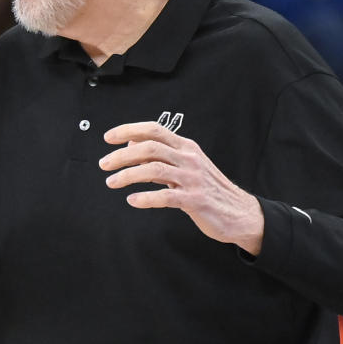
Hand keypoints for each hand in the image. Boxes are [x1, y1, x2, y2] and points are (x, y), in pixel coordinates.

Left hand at [100, 120, 264, 252]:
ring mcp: (193, 179)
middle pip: (149, 148)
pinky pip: (165, 196)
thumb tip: (130, 148)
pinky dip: (146, 198)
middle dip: (121, 155)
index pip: (154, 130)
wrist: (239, 212)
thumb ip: (161, 158)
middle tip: (103, 164)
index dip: (129, 130)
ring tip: (111, 182)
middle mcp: (189, 159)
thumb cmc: (208, 189)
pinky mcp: (195, 200)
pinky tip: (132, 200)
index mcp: (186, 147)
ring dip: (127, 175)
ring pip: (153, 169)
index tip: (108, 137)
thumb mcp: (186, 168)